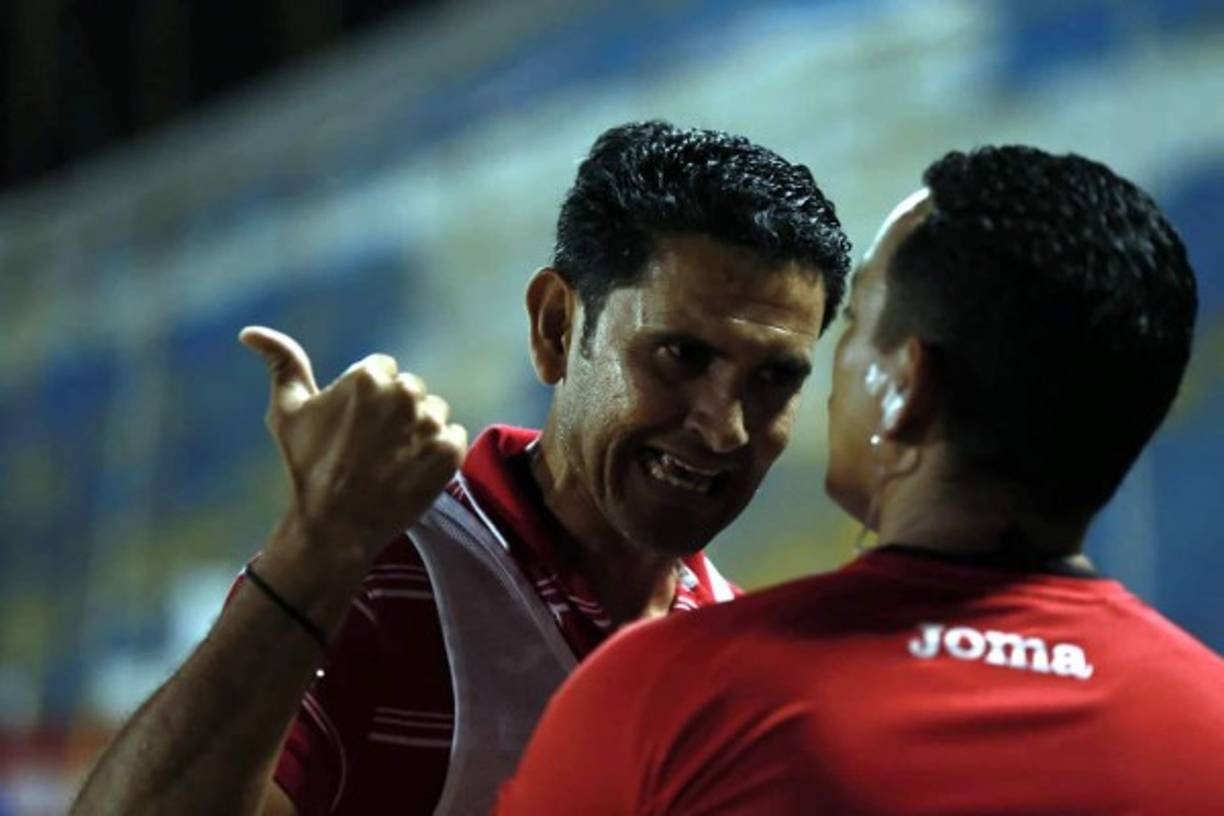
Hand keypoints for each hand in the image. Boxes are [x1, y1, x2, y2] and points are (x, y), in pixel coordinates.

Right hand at [240, 326, 466, 563]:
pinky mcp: (450, 452)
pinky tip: (411, 470)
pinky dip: (437, 453)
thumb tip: (250, 332)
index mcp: (369, 377)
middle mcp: (405, 394)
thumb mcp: (287, 412)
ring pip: (433, 412)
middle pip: (410, 389)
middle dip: (394, 411)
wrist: (335, 527)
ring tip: (390, 460)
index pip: (382, 369)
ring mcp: (430, 424)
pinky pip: (452, 437)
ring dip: (417, 431)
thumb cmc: (307, 467)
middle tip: (371, 446)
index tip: (353, 427)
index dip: (366, 399)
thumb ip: (282, 363)